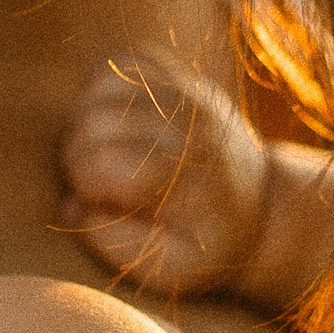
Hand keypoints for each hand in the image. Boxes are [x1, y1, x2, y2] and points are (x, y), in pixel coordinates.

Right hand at [62, 52, 333, 325]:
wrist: (261, 208)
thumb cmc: (209, 245)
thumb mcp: (171, 270)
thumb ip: (117, 247)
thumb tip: (72, 208)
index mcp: (184, 171)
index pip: (94, 164)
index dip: (84, 190)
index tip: (106, 207)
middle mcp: (187, 121)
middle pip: (86, 123)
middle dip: (77, 159)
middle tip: (104, 186)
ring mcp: (186, 90)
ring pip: (95, 87)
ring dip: (87, 123)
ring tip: (110, 156)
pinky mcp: (180, 74)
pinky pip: (118, 62)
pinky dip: (105, 90)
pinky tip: (119, 125)